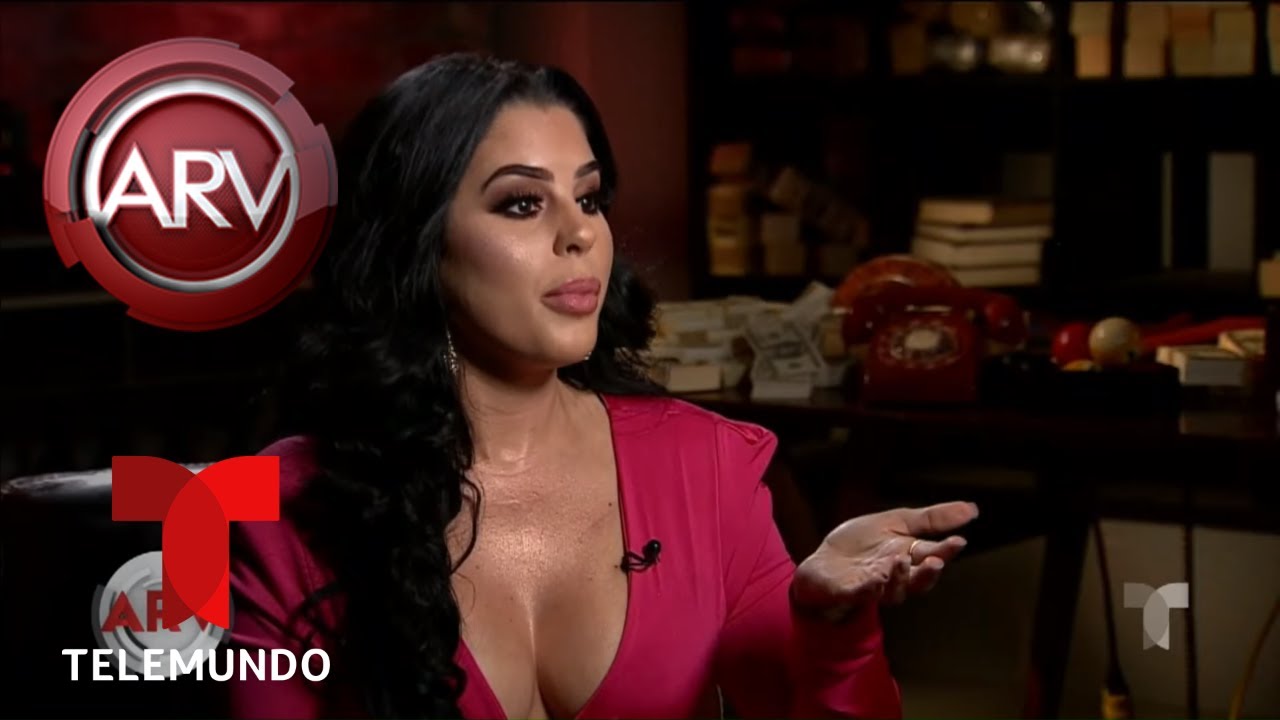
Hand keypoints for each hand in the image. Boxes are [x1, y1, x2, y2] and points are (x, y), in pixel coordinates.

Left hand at [791, 501, 978, 620]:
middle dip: (928, 572)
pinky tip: (874, 579)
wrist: (823, 562)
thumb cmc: (860, 544)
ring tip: (899, 561)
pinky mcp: (849, 594)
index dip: (946, 551)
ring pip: (893, 591)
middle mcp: (895, 577)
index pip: (933, 555)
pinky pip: (861, 595)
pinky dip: (868, 589)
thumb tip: (972, 509)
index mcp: (908, 558)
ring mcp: (873, 589)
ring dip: (899, 577)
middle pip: (918, 580)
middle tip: (936, 561)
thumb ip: (930, 519)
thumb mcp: (894, 522)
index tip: (959, 541)